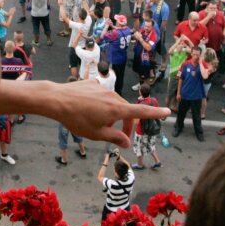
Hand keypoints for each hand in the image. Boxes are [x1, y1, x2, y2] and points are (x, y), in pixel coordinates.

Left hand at [0, 78, 164, 147]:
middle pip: (126, 111)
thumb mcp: (97, 134)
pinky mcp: (92, 83)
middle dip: (125, 124)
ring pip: (113, 103)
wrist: (56, 100)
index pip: (141, 112)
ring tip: (94, 123)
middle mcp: (113, 95)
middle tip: (118, 138)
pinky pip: (101, 96)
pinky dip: (99, 104)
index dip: (155, 113)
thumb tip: (127, 142)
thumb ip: (115, 138)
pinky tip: (86, 110)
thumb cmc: (76, 119)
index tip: (167, 112)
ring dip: (111, 114)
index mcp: (117, 109)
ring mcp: (102, 88)